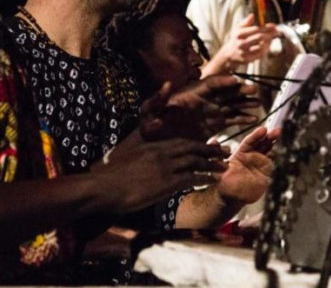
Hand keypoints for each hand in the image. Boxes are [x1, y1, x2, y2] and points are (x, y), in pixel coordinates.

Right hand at [93, 138, 228, 213]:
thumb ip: (145, 154)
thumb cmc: (114, 175)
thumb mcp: (131, 156)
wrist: (105, 187)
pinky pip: (191, 178)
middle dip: (211, 150)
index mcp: (154, 146)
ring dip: (212, 164)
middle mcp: (162, 154)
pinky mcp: (166, 183)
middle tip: (225, 152)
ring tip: (225, 167)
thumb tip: (153, 157)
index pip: (182, 142)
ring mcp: (165, 168)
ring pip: (196, 162)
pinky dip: (204, 178)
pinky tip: (213, 180)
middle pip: (193, 149)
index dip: (199, 144)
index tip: (210, 144)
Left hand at [140, 76, 259, 140]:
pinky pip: (231, 120)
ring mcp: (210, 113)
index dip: (222, 81)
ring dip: (244, 103)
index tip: (235, 81)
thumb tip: (166, 84)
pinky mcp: (214, 125)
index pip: (210, 84)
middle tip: (253, 90)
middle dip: (239, 90)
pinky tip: (253, 119)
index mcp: (190, 94)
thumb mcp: (148, 111)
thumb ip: (157, 99)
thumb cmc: (150, 125)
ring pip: (232, 104)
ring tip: (258, 103)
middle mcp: (204, 101)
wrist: (155, 143)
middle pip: (225, 92)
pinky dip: (242, 119)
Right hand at [204, 14, 279, 75]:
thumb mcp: (237, 29)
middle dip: (270, 34)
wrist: (229, 54)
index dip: (266, 27)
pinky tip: (267, 46)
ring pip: (261, 46)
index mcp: (239, 34)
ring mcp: (244, 52)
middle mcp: (241, 43)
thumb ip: (246, 22)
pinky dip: (266, 49)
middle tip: (276, 32)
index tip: (274, 26)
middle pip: (260, 37)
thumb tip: (252, 15)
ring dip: (268, 42)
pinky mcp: (247, 60)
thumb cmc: (236, 39)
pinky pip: (260, 54)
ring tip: (271, 39)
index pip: (255, 29)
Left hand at [216, 126, 279, 204]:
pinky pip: (271, 163)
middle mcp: (252, 156)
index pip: (250, 142)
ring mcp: (260, 164)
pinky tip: (278, 152)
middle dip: (269, 136)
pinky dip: (275, 157)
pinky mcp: (266, 173)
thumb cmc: (224, 182)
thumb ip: (216, 154)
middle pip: (261, 144)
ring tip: (279, 135)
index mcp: (241, 153)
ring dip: (274, 143)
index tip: (263, 129)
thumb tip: (212, 140)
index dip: (256, 135)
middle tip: (276, 130)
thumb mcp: (218, 168)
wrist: (232, 198)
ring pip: (268, 151)